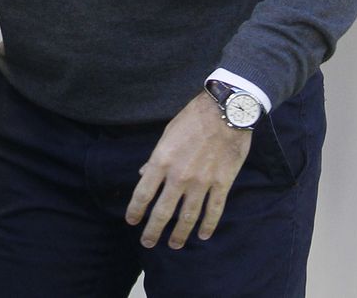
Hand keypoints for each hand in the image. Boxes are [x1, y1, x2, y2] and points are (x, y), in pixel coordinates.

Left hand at [125, 91, 251, 249]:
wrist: (225, 111)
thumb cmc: (193, 118)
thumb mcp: (167, 134)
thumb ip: (156, 158)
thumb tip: (143, 174)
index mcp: (162, 161)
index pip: (143, 193)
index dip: (135, 210)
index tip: (131, 221)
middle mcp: (179, 176)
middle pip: (163, 211)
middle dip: (153, 230)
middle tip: (148, 243)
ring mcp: (202, 182)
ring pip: (188, 216)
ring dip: (180, 233)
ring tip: (174, 244)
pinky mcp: (222, 183)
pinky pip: (214, 210)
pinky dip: (208, 225)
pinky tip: (203, 235)